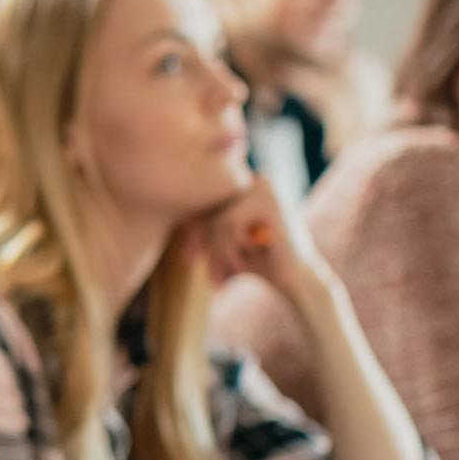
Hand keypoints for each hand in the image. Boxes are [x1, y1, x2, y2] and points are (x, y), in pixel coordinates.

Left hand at [192, 177, 329, 302]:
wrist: (295, 281)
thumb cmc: (257, 261)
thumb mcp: (222, 242)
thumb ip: (202, 226)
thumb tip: (162, 214)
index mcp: (246, 183)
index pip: (205, 201)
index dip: (193, 230)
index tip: (189, 259)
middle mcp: (256, 178)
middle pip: (209, 208)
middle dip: (203, 244)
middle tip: (206, 272)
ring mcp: (265, 187)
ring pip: (217, 219)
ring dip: (218, 251)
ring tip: (224, 273)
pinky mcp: (270, 203)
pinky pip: (228, 223)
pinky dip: (229, 249)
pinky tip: (242, 262)